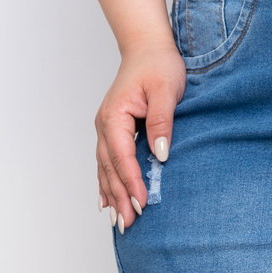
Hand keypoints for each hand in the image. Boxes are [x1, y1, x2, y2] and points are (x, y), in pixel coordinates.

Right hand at [96, 38, 184, 229]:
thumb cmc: (158, 65)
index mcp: (115, 116)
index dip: (131, 182)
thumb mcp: (166, 90)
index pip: (122, 156)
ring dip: (111, 195)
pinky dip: (106, 183)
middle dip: (119, 197)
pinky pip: (106, 162)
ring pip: (105, 168)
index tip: (142, 204)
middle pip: (110, 168)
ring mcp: (106, 129)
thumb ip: (162, 122)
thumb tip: (160, 154)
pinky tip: (107, 201)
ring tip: (118, 222)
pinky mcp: (113, 131)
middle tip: (129, 224)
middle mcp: (105, 125)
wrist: (148, 48)